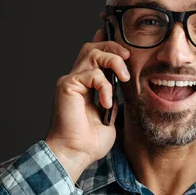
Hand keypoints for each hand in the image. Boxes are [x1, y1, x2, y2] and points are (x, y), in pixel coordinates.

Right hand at [45, 29, 130, 181]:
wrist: (76, 153)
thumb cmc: (90, 140)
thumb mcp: (110, 113)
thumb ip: (113, 95)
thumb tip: (122, 83)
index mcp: (86, 83)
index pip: (95, 53)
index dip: (106, 41)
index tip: (124, 43)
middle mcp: (76, 78)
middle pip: (93, 46)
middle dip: (113, 47)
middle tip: (128, 59)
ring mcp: (70, 80)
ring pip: (92, 52)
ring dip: (113, 61)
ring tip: (124, 77)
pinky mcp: (67, 86)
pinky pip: (91, 74)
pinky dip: (104, 86)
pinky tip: (106, 103)